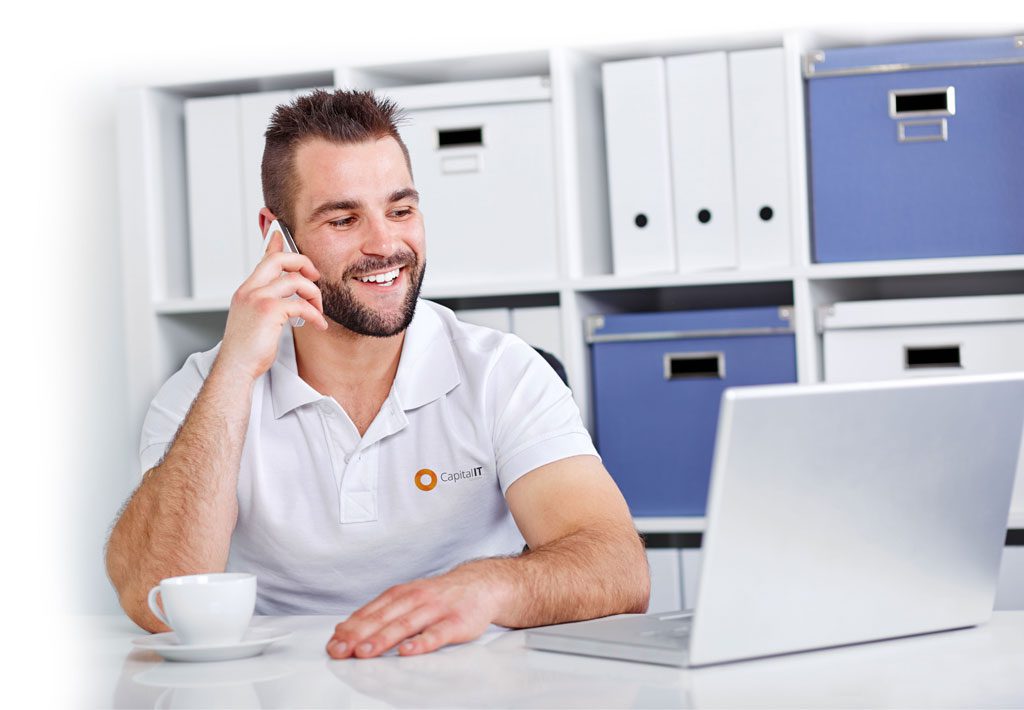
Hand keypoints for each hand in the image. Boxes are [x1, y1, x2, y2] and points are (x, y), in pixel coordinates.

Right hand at [216, 230, 328, 379]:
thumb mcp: (254, 321)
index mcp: (246, 291)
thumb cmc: (247, 350)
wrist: (236, 368)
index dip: (274, 244)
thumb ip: (267, 305)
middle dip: (303, 262)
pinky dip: (315, 314)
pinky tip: (318, 324)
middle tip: (315, 276)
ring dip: (314, 295)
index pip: (263, 260)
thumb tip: (285, 301)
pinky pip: (301, 304)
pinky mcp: (269, 311)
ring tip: (318, 311)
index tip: (281, 233)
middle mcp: (249, 290)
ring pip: (296, 280)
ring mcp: (257, 299)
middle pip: (279, 259)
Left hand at [325, 563, 506, 658]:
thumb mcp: (408, 597)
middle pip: (384, 618)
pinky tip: (408, 651)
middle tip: (341, 650)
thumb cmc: (440, 596)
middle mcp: (416, 599)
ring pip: (406, 625)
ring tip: (365, 651)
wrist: (480, 584)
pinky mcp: (456, 622)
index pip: (371, 612)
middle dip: (359, 635)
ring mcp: (436, 610)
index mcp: (402, 594)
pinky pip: (437, 634)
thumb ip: (380, 612)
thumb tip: (344, 628)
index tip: (334, 642)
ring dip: (383, 639)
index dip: (351, 627)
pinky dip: (421, 642)